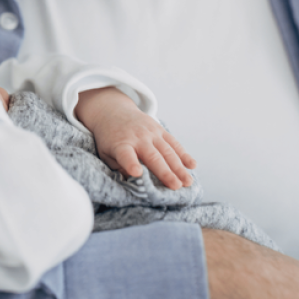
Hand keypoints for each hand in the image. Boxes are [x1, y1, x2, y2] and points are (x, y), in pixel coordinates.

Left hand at [74, 87, 195, 188]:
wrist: (113, 111)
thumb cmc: (109, 139)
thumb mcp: (106, 153)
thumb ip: (119, 167)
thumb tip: (134, 182)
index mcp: (121, 145)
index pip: (125, 155)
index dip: (131, 164)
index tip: (137, 173)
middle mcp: (138, 138)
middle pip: (153, 156)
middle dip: (165, 172)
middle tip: (176, 187)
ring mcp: (151, 133)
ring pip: (167, 151)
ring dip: (179, 167)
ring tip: (188, 182)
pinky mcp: (160, 130)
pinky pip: (174, 143)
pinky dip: (184, 154)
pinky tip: (192, 165)